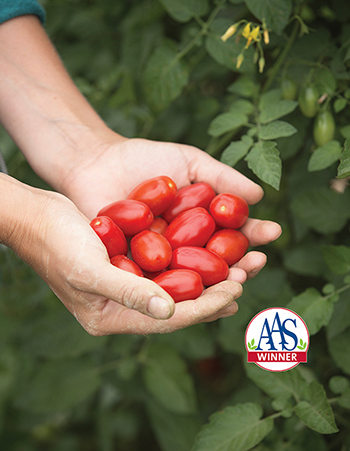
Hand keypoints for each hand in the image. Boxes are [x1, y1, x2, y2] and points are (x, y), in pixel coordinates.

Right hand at [2, 178, 243, 334]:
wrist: (35, 216)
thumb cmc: (55, 242)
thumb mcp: (89, 269)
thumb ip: (129, 292)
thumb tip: (171, 310)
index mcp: (111, 318)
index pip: (169, 319)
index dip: (205, 306)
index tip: (236, 289)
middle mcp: (122, 308)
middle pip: (179, 306)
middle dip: (215, 293)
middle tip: (248, 276)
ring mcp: (126, 287)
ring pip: (178, 287)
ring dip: (209, 276)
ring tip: (241, 266)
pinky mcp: (129, 266)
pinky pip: (168, 268)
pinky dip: (192, 261)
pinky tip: (213, 252)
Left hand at [62, 135, 281, 284]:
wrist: (97, 162)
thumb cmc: (144, 158)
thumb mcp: (188, 161)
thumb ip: (222, 177)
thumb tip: (259, 196)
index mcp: (203, 225)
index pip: (234, 233)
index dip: (254, 235)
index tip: (271, 232)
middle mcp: (186, 248)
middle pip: (219, 263)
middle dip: (242, 265)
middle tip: (256, 263)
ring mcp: (161, 263)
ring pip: (192, 280)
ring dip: (216, 284)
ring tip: (235, 280)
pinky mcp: (135, 273)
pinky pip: (156, 284)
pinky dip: (175, 290)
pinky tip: (194, 292)